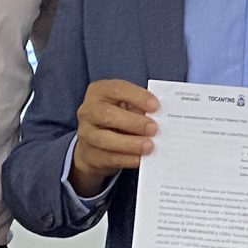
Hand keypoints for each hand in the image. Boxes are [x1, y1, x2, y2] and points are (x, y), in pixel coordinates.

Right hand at [70, 80, 159, 197]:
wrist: (94, 145)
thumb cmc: (116, 119)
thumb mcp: (125, 107)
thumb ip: (139, 108)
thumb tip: (160, 117)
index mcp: (99, 92)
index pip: (117, 89)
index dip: (137, 97)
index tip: (156, 106)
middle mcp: (88, 111)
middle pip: (107, 115)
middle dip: (133, 122)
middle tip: (154, 128)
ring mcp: (86, 134)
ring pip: (105, 139)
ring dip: (130, 143)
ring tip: (150, 146)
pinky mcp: (91, 155)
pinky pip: (109, 157)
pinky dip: (127, 159)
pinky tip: (141, 159)